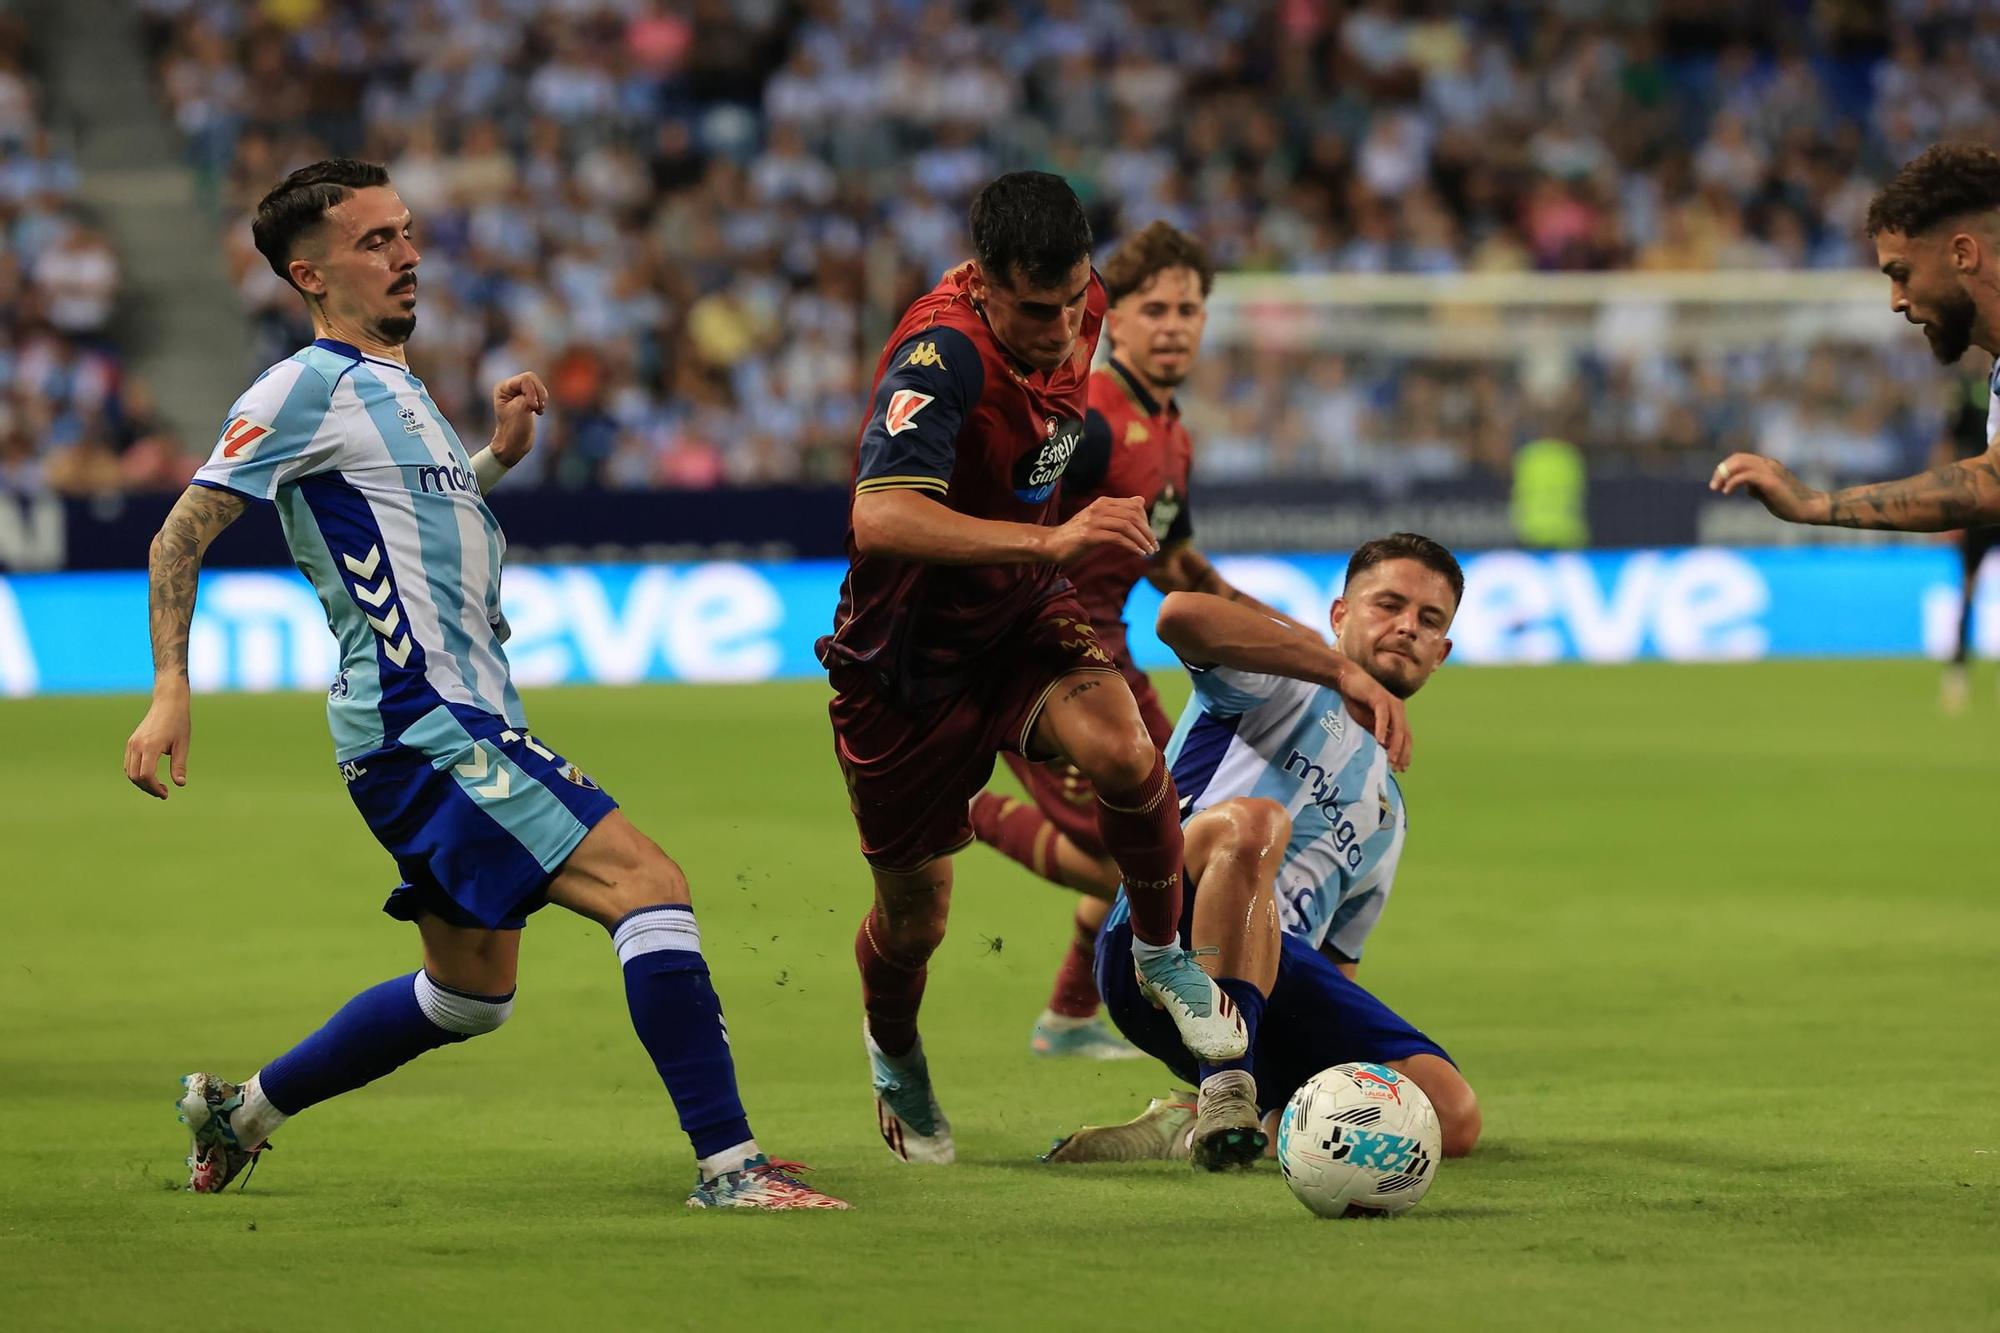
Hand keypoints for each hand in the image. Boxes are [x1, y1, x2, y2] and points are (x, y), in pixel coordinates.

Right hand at [124, 686, 190, 798]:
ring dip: (142, 782)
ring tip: (158, 786)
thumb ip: (179, 765)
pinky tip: (151, 776)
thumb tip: (180, 784)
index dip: (154, 788)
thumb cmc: (179, 723)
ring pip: (129, 771)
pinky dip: (137, 773)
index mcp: (151, 746)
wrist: (168, 703)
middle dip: (148, 788)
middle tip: (163, 793)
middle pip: (135, 776)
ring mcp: (131, 743)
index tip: (166, 793)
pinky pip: (128, 764)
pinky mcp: (131, 742)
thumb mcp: (182, 745)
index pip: (146, 775)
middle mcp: (137, 745)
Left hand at [490, 372, 548, 466]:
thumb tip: (537, 390)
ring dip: (542, 397)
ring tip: (539, 410)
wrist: (514, 445)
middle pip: (532, 378)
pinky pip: (540, 393)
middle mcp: (509, 388)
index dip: (532, 391)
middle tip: (538, 408)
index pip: (525, 379)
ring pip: (537, 385)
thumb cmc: (513, 429)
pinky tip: (539, 411)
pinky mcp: (527, 399)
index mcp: (503, 388)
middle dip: (538, 393)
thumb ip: (529, 395)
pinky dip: (543, 401)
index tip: (533, 407)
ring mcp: (518, 393)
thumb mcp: (521, 409)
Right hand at [1041, 496, 1157, 563]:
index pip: (1134, 507)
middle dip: (1147, 532)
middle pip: (1132, 516)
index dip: (1147, 522)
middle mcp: (1099, 508)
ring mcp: (1093, 521)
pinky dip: (1131, 546)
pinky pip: (1117, 538)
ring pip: (1127, 526)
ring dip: (1142, 540)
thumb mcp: (1099, 519)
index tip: (1151, 537)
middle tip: (1154, 546)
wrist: (1052, 544)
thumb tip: (1140, 501)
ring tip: (1149, 552)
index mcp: (1103, 502)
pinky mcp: (1089, 535)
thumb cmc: (1077, 534)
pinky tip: (1138, 553)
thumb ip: (1119, 510)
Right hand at [1334, 659, 1411, 771]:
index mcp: (1397, 715)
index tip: (1401, 769)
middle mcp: (1398, 709)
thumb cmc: (1357, 700)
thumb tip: (1385, 748)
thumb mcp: (1368, 722)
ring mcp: (1391, 703)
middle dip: (1402, 753)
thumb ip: (1378, 733)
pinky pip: (1383, 716)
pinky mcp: (1380, 698)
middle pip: (1405, 735)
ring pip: (1397, 728)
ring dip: (1395, 745)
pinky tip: (1379, 741)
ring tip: (1390, 759)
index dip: (1405, 754)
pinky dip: (1382, 729)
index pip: (1406, 738)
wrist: (1347, 679)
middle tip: (1396, 768)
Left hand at [1709, 454, 1829, 524]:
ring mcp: (1770, 471)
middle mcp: (1768, 464)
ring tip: (1717, 488)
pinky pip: (1746, 475)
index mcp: (1767, 465)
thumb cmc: (1789, 503)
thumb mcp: (1767, 493)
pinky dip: (1733, 482)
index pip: (1740, 459)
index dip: (1725, 469)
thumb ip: (1756, 488)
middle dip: (1721, 470)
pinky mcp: (1771, 481)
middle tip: (1713, 486)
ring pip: (1740, 463)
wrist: (1808, 508)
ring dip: (1724, 474)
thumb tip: (1745, 487)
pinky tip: (1726, 491)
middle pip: (1738, 458)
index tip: (1717, 484)